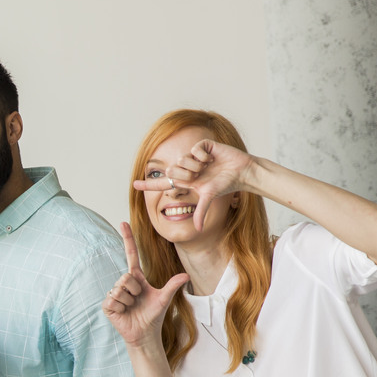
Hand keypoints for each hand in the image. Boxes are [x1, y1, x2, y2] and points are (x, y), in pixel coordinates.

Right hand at [102, 222, 189, 348]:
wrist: (144, 333)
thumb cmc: (153, 315)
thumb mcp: (164, 299)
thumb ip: (172, 286)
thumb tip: (185, 276)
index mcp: (136, 278)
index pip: (131, 254)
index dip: (127, 239)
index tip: (123, 222)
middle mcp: (124, 283)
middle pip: (126, 277)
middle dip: (135, 290)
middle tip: (138, 300)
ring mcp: (114, 294)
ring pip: (119, 289)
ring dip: (129, 301)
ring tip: (132, 307)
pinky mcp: (108, 305)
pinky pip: (113, 300)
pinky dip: (121, 307)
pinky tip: (123, 312)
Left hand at [134, 139, 258, 230]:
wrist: (242, 172)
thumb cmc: (227, 184)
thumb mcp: (209, 197)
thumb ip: (201, 212)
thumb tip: (198, 229)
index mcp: (186, 180)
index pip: (163, 183)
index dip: (149, 184)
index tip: (134, 185)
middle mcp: (187, 168)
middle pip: (171, 171)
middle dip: (185, 175)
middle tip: (199, 176)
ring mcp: (194, 156)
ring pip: (182, 160)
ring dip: (196, 166)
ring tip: (208, 166)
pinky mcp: (203, 146)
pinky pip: (194, 150)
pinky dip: (203, 155)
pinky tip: (212, 158)